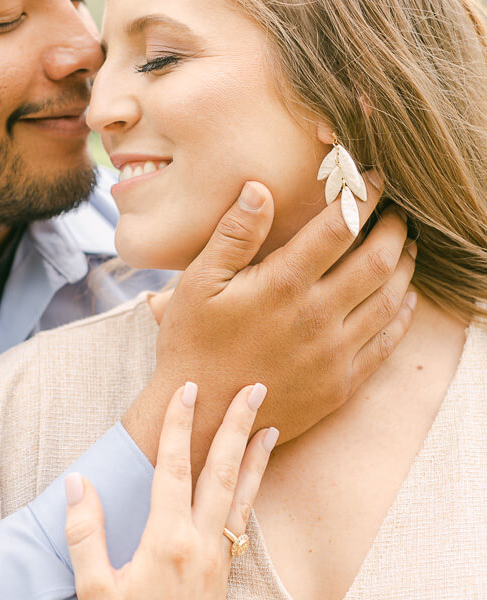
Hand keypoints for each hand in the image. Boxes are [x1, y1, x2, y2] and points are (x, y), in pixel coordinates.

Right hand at [65, 381, 276, 599]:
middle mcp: (200, 547)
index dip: (180, 425)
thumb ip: (84, 530)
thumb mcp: (91, 588)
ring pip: (241, 497)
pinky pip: (241, 525)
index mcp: (167, 542)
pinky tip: (254, 481)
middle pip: (222, 471)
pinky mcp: (224, 582)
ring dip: (255, 457)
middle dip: (237, 425)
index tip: (189, 388)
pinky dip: (251, 494)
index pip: (174, 468)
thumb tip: (77, 481)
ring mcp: (217, 565)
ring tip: (272, 425)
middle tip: (255, 386)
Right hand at [125, 175, 416, 470]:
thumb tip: (259, 187)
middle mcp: (316, 316)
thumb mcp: (198, 283)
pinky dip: (402, 312)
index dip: (362, 196)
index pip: (339, 227)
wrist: (203, 419)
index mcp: (282, 284)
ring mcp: (333, 353)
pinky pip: (386, 342)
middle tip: (396, 212)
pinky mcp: (342, 383)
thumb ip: (233, 234)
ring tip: (405, 246)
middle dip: (394, 228)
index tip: (373, 180)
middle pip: (378, 259)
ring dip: (405, 266)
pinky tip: (403, 296)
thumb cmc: (193, 344)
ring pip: (390, 298)